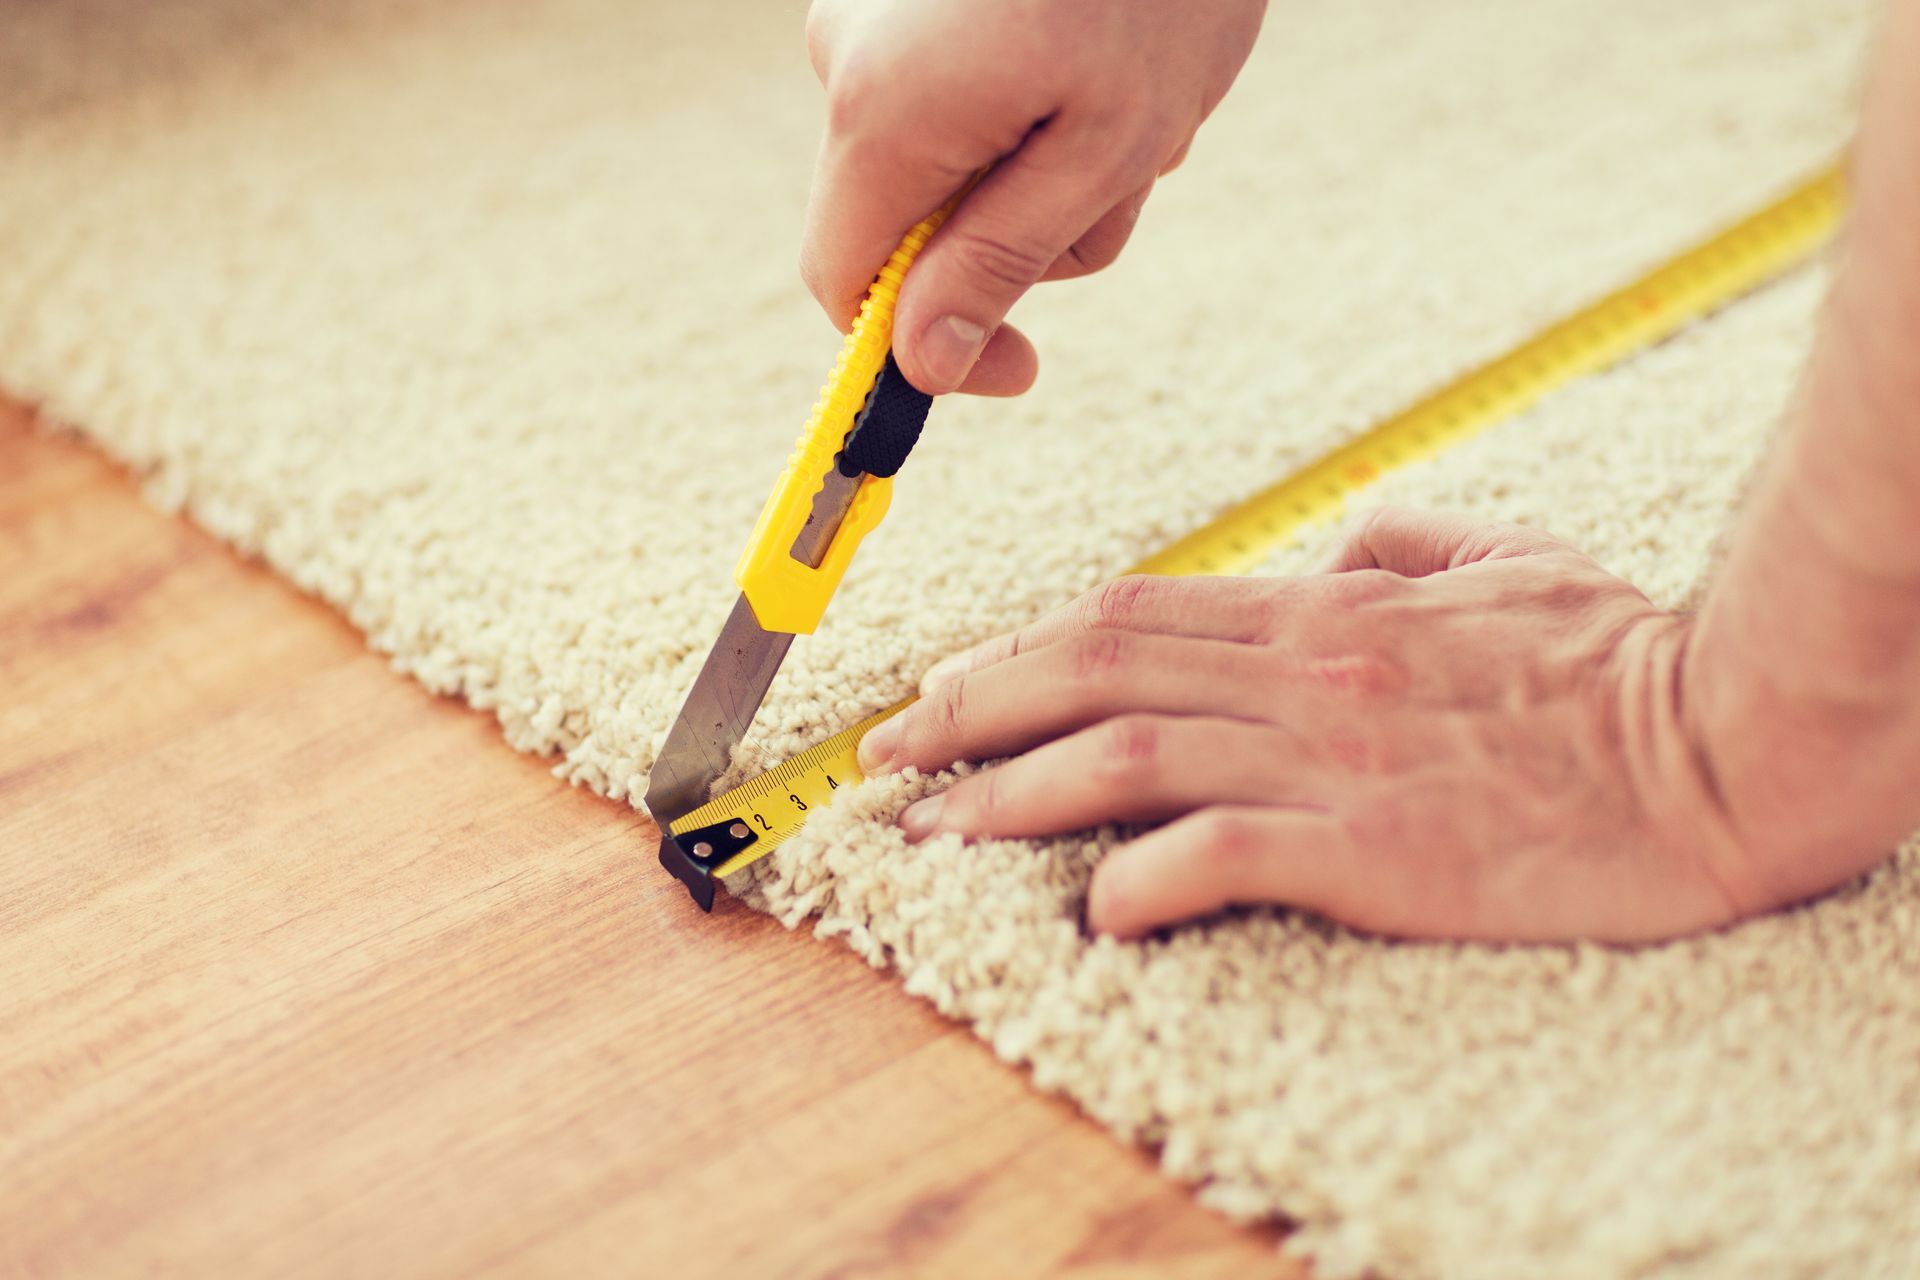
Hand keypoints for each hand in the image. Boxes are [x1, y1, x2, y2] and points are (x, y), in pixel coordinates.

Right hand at [801, 0, 1265, 395]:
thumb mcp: (1102, 148)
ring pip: (949, 161)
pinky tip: (1101, 55)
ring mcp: (872, 13)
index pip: (844, 284)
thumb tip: (923, 364)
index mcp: (883, 112)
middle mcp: (848, 57)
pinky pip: (957, 95)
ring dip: (1048, 167)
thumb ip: (998, 261)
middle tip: (1129, 173)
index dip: (917, 346)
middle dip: (1021, 231)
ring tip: (1133, 97)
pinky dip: (1037, 105)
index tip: (1015, 366)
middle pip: (909, 223)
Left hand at [856, 508, 1803, 942]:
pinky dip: (1141, 881)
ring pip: (1123, 758)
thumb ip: (1412, 538)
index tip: (942, 692)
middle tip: (886, 761)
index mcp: (1326, 610)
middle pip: (1091, 674)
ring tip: (932, 834)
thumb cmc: (1622, 659)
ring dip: (1008, 796)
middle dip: (968, 714)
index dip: (1014, 653)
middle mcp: (1306, 671)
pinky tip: (1094, 915)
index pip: (1129, 616)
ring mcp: (1334, 757)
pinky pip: (1222, 853)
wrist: (1725, 745)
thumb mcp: (1512, 558)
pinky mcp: (1377, 849)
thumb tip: (1344, 540)